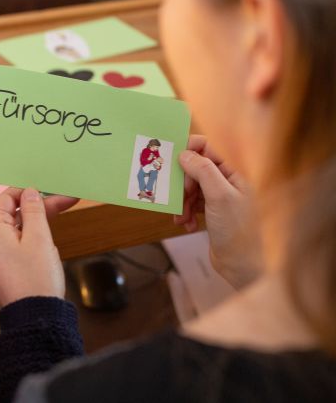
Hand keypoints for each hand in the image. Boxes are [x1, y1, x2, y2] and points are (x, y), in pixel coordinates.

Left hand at [0, 187, 77, 306]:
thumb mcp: (39, 237)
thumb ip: (34, 210)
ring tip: (63, 214)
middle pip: (12, 213)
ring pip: (16, 228)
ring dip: (38, 221)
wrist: (36, 317)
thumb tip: (30, 193)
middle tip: (67, 199)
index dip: (29, 192)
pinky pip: (15, 242)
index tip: (51, 190)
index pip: (6, 199)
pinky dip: (32, 236)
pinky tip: (50, 239)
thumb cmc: (37, 277)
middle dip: (39, 206)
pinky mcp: (2, 265)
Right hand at [175, 135, 261, 287]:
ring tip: (181, 218)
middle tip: (179, 198)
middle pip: (195, 169)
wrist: (242, 266)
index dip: (189, 151)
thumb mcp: (219, 196)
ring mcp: (220, 196)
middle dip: (183, 183)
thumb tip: (184, 153)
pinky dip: (186, 213)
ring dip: (182, 201)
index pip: (208, 148)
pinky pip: (192, 203)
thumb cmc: (238, 230)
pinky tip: (188, 225)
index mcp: (235, 171)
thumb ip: (203, 171)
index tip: (171, 160)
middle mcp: (228, 180)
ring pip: (191, 187)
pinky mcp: (212, 211)